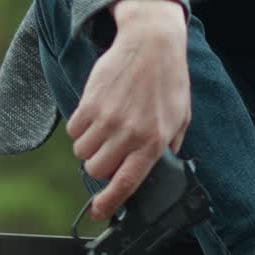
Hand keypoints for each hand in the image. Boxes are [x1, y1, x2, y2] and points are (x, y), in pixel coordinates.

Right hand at [66, 0, 189, 219]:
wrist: (151, 42)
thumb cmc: (168, 79)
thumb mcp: (181, 116)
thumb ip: (170, 146)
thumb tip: (157, 169)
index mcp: (154, 141)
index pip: (127, 183)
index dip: (109, 203)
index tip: (97, 212)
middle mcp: (129, 134)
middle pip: (97, 170)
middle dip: (100, 164)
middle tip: (109, 149)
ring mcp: (107, 119)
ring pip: (82, 152)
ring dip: (90, 145)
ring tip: (105, 125)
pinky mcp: (90, 103)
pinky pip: (74, 130)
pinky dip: (80, 127)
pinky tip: (96, 112)